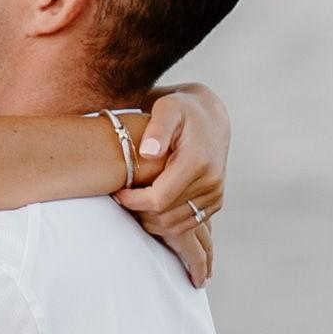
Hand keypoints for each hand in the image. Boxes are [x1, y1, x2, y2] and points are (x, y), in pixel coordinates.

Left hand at [118, 81, 229, 269]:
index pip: (158, 199)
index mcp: (197, 162)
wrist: (209, 117)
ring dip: (150, 219)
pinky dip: (165, 221)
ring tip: (134, 200)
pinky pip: (187, 225)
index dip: (133, 201)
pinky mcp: (215, 201)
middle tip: (122, 196)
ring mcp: (215, 194)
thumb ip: (158, 127)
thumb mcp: (167, 108)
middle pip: (165, 216)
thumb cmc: (182, 109)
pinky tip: (150, 205)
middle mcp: (211, 181)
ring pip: (175, 225)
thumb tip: (148, 152)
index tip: (117, 192)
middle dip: (139, 211)